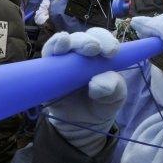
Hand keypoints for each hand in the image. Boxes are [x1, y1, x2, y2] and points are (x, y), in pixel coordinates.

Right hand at [42, 28, 126, 155]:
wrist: (81, 125)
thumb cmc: (101, 105)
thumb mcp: (115, 98)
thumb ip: (114, 89)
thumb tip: (97, 83)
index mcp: (101, 55)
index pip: (103, 39)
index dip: (107, 41)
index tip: (111, 52)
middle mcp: (82, 54)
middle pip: (83, 38)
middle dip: (87, 41)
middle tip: (93, 48)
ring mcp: (63, 60)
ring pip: (64, 42)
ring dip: (66, 41)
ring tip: (66, 42)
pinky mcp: (47, 70)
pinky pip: (48, 54)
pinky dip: (51, 48)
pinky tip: (56, 47)